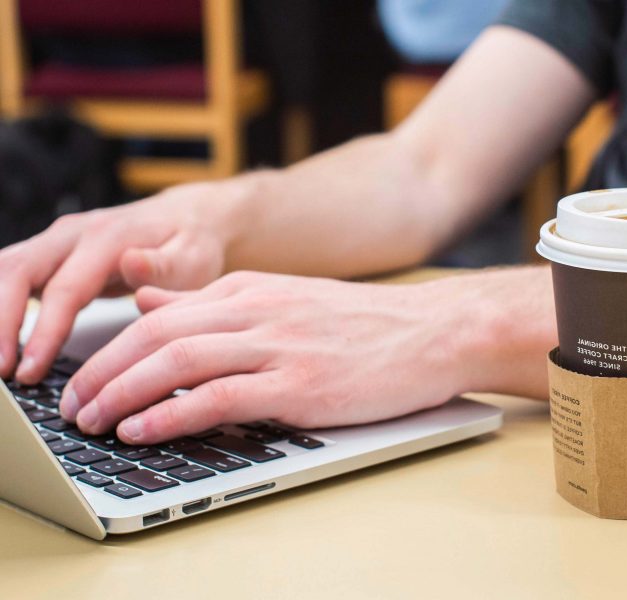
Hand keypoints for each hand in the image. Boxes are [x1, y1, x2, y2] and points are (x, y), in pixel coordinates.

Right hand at [0, 181, 238, 382]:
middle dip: (1, 325)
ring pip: (3, 270)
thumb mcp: (191, 258)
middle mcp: (72, 234)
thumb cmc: (190, 246)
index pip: (64, 289)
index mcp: (107, 239)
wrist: (186, 218)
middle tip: (3, 373)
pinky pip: (8, 275)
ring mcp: (55, 241)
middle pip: (16, 273)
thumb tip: (131, 265)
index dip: (43, 332)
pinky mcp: (47, 253)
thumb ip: (162, 267)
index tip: (31, 370)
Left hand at [60, 271, 481, 443]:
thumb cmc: (368, 324)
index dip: (110, 349)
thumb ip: (217, 302)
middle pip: (155, 335)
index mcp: (251, 290)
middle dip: (101, 372)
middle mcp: (258, 310)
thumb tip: (151, 303)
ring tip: (93, 421)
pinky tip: (144, 429)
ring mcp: (279, 346)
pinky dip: (170, 413)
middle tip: (74, 406)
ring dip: (122, 392)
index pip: (159, 314)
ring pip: (176, 361)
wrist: (435, 331)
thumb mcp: (286, 299)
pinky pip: (219, 397)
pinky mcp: (301, 384)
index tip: (87, 380)